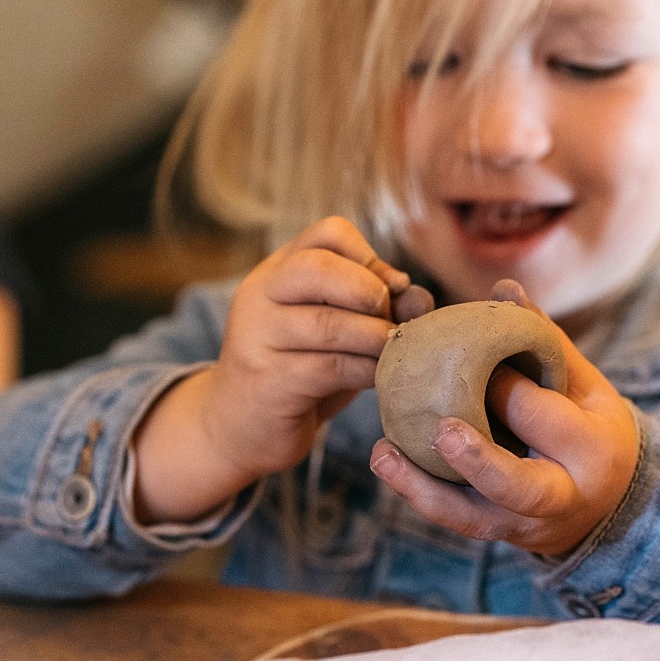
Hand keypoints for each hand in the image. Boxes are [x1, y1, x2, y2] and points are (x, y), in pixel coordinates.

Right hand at [134, 216, 408, 521]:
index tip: (388, 291)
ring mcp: (256, 335)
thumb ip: (377, 308)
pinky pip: (329, 367)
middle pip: (319, 266)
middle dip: (370, 291)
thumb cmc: (300, 372)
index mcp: (278, 270)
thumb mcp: (337, 330)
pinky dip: (366, 371)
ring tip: (393, 353)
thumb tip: (420, 298)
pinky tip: (379, 379)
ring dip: (376, 338)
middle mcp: (260, 294)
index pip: (328, 233)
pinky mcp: (266, 380)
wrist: (239, 428)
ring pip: (329, 322)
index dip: (369, 257)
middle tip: (390, 321)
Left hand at [368, 281, 639, 556]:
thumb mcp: (584, 385)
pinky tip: (386, 461)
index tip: (482, 362)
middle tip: (442, 430)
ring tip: (384, 453)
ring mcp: (522, 524)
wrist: (606, 504)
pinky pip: (451, 519)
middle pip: (516, 483)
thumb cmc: (590, 427)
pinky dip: (417, 492)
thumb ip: (545, 343)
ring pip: (472, 516)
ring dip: (425, 487)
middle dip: (480, 459)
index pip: (545, 418)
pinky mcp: (493, 533)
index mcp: (590, 448)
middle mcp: (560, 495)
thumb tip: (504, 290)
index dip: (510, 390)